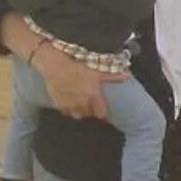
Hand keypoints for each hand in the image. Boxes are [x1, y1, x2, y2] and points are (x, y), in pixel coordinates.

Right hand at [3, 12, 122, 118]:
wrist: (54, 65)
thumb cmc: (76, 65)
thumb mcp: (96, 70)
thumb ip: (111, 76)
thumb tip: (126, 76)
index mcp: (93, 97)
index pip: (101, 113)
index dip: (103, 112)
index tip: (103, 108)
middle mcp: (82, 104)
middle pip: (89, 115)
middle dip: (91, 110)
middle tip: (91, 103)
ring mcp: (69, 105)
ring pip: (77, 115)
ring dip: (80, 111)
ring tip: (80, 104)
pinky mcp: (59, 104)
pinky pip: (65, 112)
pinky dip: (68, 109)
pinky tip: (69, 102)